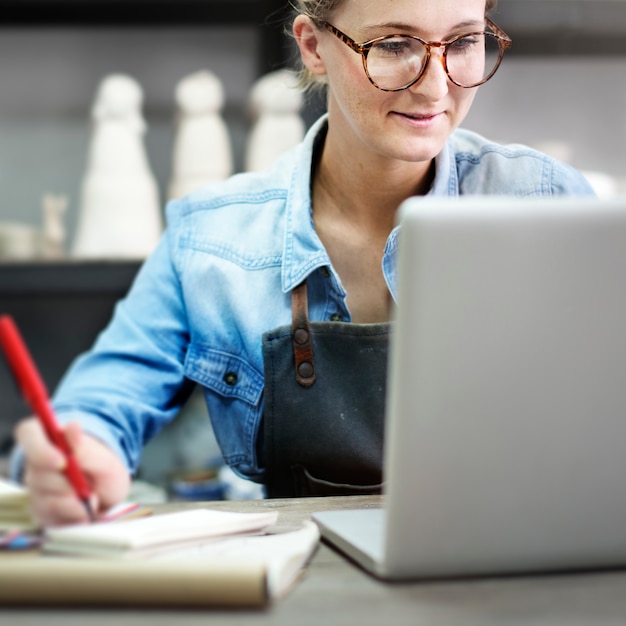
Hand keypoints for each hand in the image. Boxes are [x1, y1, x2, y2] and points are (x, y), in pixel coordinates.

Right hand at [14, 417, 130, 526]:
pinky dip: (73, 516)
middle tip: (89, 486)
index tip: (62, 462)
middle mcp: (36, 463)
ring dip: (74, 503)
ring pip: (46, 500)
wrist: (108, 493)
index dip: (40, 449)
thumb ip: (86, 448)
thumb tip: (72, 426)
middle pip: (38, 474)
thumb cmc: (104, 469)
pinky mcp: (40, 511)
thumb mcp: (104, 458)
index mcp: (48, 439)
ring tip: (92, 497)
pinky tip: (84, 509)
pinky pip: (52, 518)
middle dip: (67, 484)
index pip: (28, 433)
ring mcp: (36, 488)